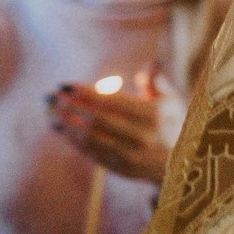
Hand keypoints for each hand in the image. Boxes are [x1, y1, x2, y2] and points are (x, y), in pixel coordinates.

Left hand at [48, 72, 167, 183]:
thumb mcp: (171, 101)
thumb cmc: (173, 124)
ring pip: (90, 138)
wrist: (183, 163)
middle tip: (50, 97)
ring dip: (66, 124)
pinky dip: (73, 141)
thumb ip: (158, 82)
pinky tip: (61, 130)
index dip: (85, 92)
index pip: (110, 101)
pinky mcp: (120, 169)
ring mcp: (130, 155)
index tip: (65, 85)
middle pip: (96, 119)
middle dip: (69, 106)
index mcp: (153, 115)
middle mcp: (141, 136)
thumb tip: (150, 64)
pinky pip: (91, 153)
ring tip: (50, 113)